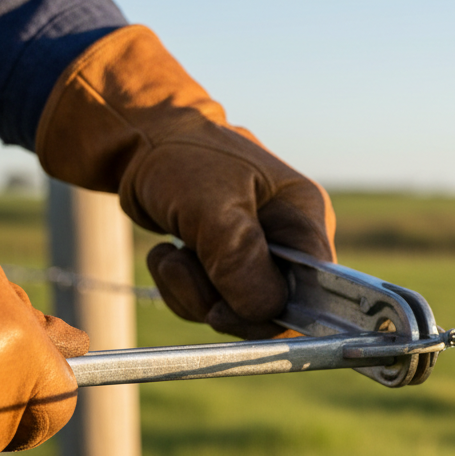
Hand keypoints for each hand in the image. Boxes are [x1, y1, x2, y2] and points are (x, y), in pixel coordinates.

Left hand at [36, 25, 335, 337]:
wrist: (141, 142)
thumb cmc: (181, 158)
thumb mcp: (210, 204)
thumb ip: (239, 258)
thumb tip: (263, 311)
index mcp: (304, 217)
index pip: (313, 289)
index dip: (272, 311)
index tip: (223, 309)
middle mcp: (290, 242)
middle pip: (273, 308)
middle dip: (221, 300)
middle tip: (183, 265)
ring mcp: (261, 258)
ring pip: (237, 313)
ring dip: (192, 294)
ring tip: (171, 254)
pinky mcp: (232, 269)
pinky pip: (213, 306)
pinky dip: (183, 291)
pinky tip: (169, 256)